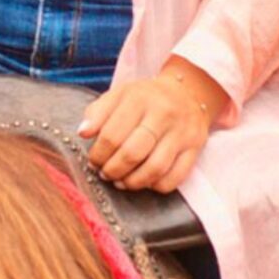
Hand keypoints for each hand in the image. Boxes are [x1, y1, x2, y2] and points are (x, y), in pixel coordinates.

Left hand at [79, 57, 225, 192]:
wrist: (186, 92)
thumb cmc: (146, 98)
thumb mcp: (119, 95)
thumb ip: (97, 112)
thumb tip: (83, 133)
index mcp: (140, 99)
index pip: (112, 135)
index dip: (98, 155)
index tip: (94, 161)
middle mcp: (164, 114)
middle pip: (133, 153)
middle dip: (113, 170)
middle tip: (106, 174)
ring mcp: (182, 132)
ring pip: (154, 169)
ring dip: (132, 182)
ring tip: (121, 181)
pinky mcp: (195, 148)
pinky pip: (174, 178)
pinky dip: (155, 186)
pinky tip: (145, 181)